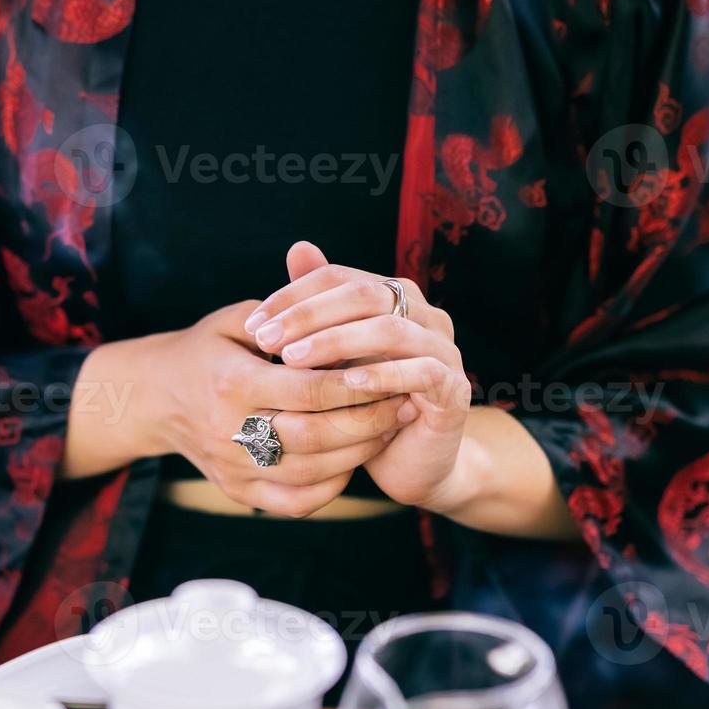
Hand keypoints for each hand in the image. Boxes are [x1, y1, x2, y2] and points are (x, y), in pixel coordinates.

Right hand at [147, 300, 418, 515]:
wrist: (155, 400)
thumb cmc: (205, 351)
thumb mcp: (234, 320)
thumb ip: (286, 316)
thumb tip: (343, 313)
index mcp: (232, 382)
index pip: (309, 388)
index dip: (357, 383)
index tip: (393, 369)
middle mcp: (230, 431)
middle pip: (317, 436)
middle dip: (369, 421)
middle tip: (404, 400)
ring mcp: (234, 469)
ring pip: (313, 473)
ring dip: (360, 452)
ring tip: (390, 427)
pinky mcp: (239, 493)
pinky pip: (298, 502)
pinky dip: (333, 484)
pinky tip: (353, 458)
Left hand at [244, 243, 472, 511]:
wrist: (411, 461)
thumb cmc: (364, 403)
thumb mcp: (332, 357)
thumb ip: (317, 310)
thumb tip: (297, 248)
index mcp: (395, 297)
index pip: (339, 278)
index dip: (293, 296)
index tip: (254, 325)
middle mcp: (424, 315)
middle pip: (365, 294)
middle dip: (309, 315)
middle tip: (267, 341)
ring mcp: (444, 349)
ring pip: (390, 329)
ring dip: (337, 342)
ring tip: (294, 359)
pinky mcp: (454, 389)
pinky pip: (421, 372)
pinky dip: (383, 375)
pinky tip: (347, 383)